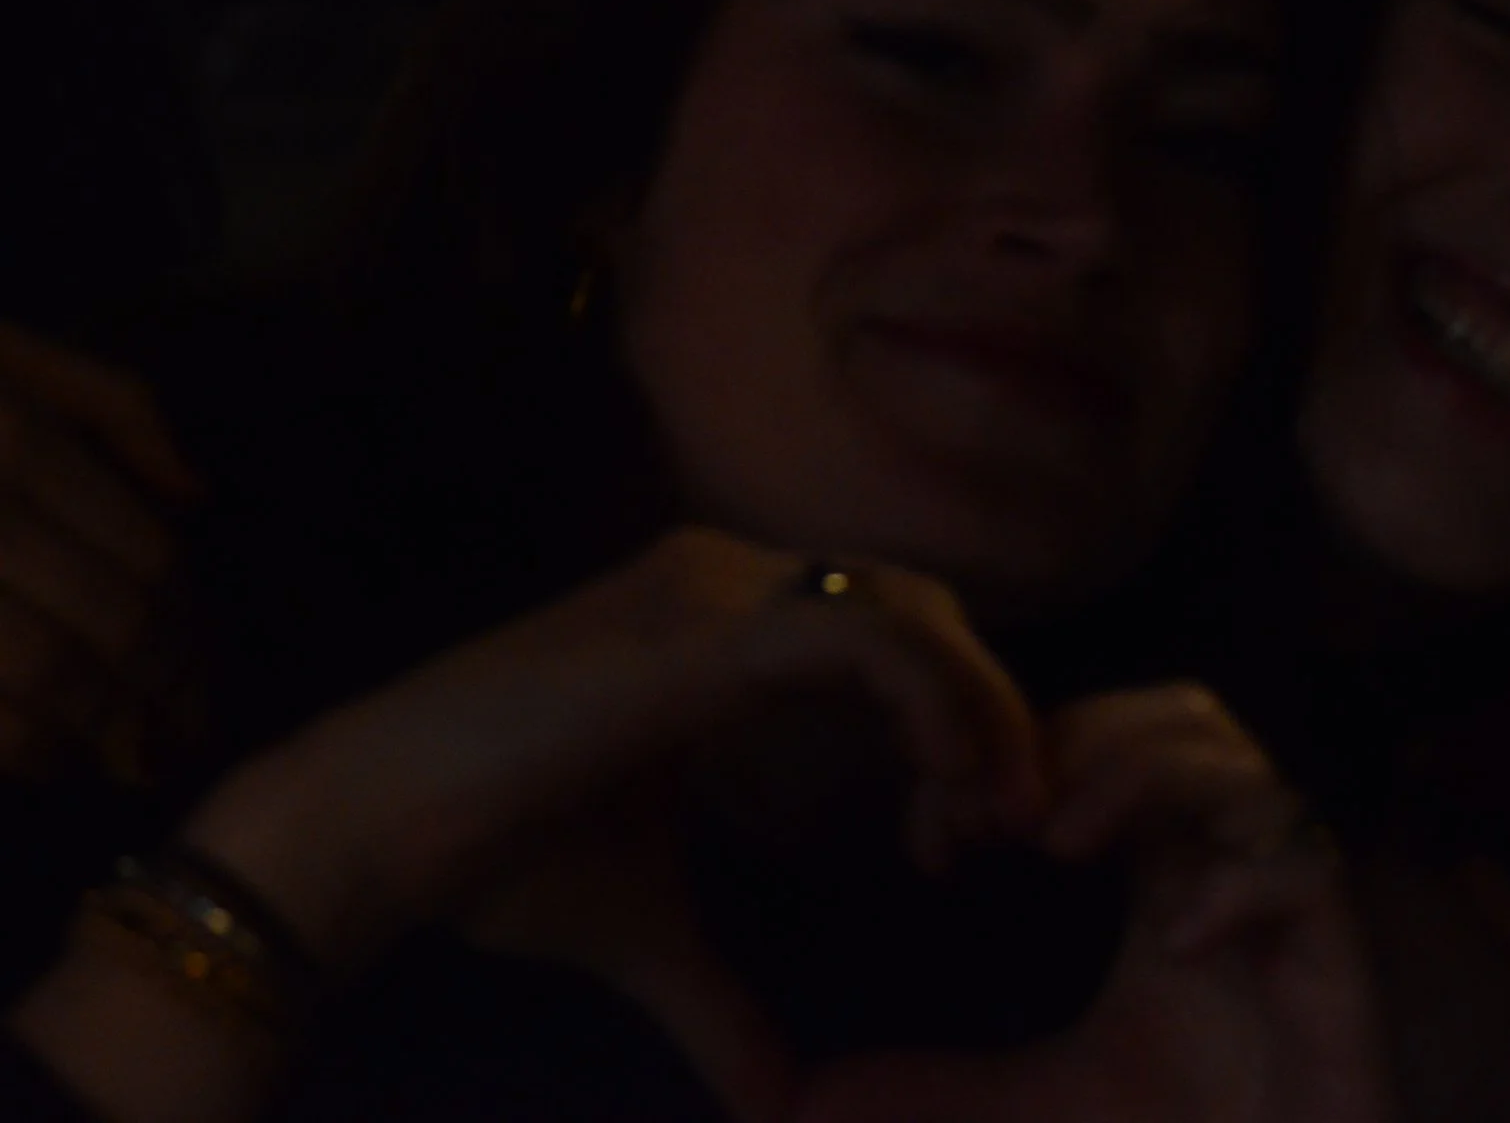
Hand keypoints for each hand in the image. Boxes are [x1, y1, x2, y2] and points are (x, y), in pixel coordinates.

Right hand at [0, 319, 203, 783]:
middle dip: (168, 693)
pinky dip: (18, 751)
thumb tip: (195, 497)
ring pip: (41, 676)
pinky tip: (45, 763)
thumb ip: (107, 403)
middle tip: (191, 738)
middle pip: (107, 621)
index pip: (145, 552)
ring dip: (102, 733)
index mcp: (4, 430)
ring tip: (132, 760)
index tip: (212, 673)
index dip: (194, 628)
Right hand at [8, 533, 1046, 1122]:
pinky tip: (948, 791)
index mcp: (719, 621)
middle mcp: (725, 579)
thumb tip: (774, 1101)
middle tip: (1004, 829)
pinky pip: (869, 635)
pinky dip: (937, 700)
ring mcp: (714, 590)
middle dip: (983, 712)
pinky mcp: (704, 627)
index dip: (948, 720)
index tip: (954, 842)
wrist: (366, 837)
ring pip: (911, 607)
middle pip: (919, 607)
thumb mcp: (642, 930)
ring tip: (995, 817)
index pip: (886, 632)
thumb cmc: (489, 862)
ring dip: (978, 708)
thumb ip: (720, 1000)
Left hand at [789, 683, 1398, 1122]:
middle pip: (1179, 713)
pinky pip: (1308, 865)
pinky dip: (1242, 880)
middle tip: (997, 818)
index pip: (1099, 742)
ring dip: (1148, 777)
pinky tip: (1177, 942)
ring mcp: (1286, 905)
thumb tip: (792, 1105)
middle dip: (1080, 738)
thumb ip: (934, 1093)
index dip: (1015, 755)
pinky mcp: (1339, 958)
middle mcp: (1227, 865)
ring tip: (1067, 845)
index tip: (933, 834)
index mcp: (1161, 870)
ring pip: (1244, 763)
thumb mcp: (1037, 1114)